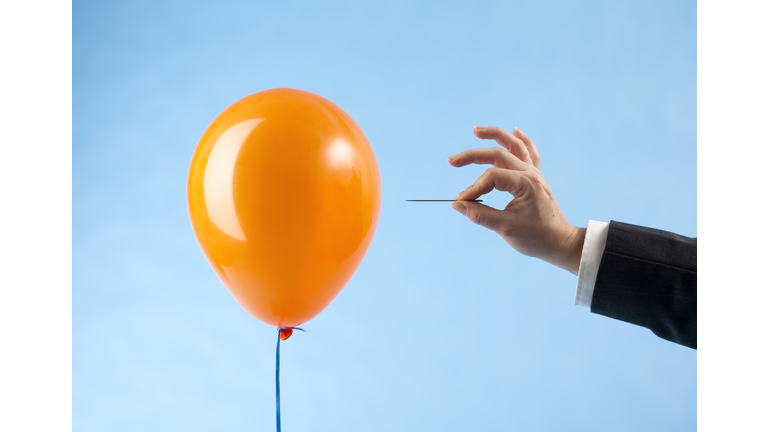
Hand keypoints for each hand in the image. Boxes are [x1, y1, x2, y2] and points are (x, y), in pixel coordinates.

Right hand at [448, 126, 584, 274]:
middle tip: (452, 161)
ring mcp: (535, 173)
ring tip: (476, 130)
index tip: (462, 202)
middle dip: (472, 155)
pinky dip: (522, 141)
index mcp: (525, 183)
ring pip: (514, 146)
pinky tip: (515, 130)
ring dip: (495, 135)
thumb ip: (479, 215)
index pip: (491, 177)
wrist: (560, 242)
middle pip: (497, 154)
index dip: (473, 188)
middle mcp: (530, 173)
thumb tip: (457, 205)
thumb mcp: (505, 228)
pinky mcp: (536, 178)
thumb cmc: (536, 237)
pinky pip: (529, 153)